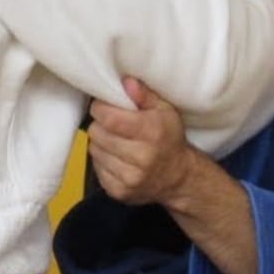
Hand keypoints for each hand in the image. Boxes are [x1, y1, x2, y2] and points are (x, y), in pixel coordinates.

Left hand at [87, 77, 194, 206]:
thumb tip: (125, 82)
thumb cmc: (169, 139)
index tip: (104, 107)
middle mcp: (141, 157)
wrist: (179, 178)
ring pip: (94, 150)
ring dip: (101, 143)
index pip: (108, 118)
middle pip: (97, 133)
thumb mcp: (165, 111)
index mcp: (151, 132)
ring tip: (116, 142)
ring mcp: (129, 178)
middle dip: (101, 125)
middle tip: (112, 125)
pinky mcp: (119, 192)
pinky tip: (117, 158)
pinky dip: (103, 161)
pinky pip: (96, 169)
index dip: (101, 109)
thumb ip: (144, 95)